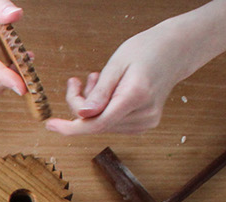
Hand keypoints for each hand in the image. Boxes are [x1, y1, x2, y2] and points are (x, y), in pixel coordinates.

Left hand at [45, 19, 196, 135]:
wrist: (175, 51)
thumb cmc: (146, 50)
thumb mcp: (117, 63)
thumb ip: (100, 92)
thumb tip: (82, 116)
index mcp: (136, 96)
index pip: (97, 124)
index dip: (70, 128)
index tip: (50, 125)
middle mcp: (143, 115)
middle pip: (96, 123)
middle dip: (80, 106)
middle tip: (78, 82)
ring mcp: (146, 122)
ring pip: (102, 125)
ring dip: (92, 107)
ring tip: (98, 80)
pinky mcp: (144, 125)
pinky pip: (112, 123)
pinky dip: (102, 110)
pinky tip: (108, 92)